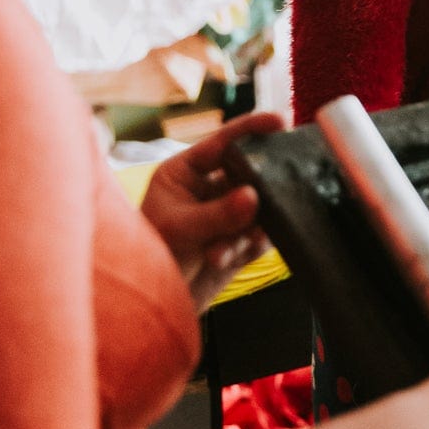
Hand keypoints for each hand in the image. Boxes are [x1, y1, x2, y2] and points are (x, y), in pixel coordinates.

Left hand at [140, 111, 281, 312]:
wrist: (150, 307)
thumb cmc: (149, 258)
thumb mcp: (179, 230)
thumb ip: (217, 214)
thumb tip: (254, 197)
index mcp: (186, 173)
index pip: (222, 143)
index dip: (251, 129)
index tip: (279, 121)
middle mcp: (210, 189)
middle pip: (248, 173)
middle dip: (256, 190)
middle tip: (263, 200)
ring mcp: (227, 215)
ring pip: (258, 208)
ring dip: (246, 230)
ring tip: (218, 253)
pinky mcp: (241, 242)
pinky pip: (261, 236)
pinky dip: (250, 247)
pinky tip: (227, 259)